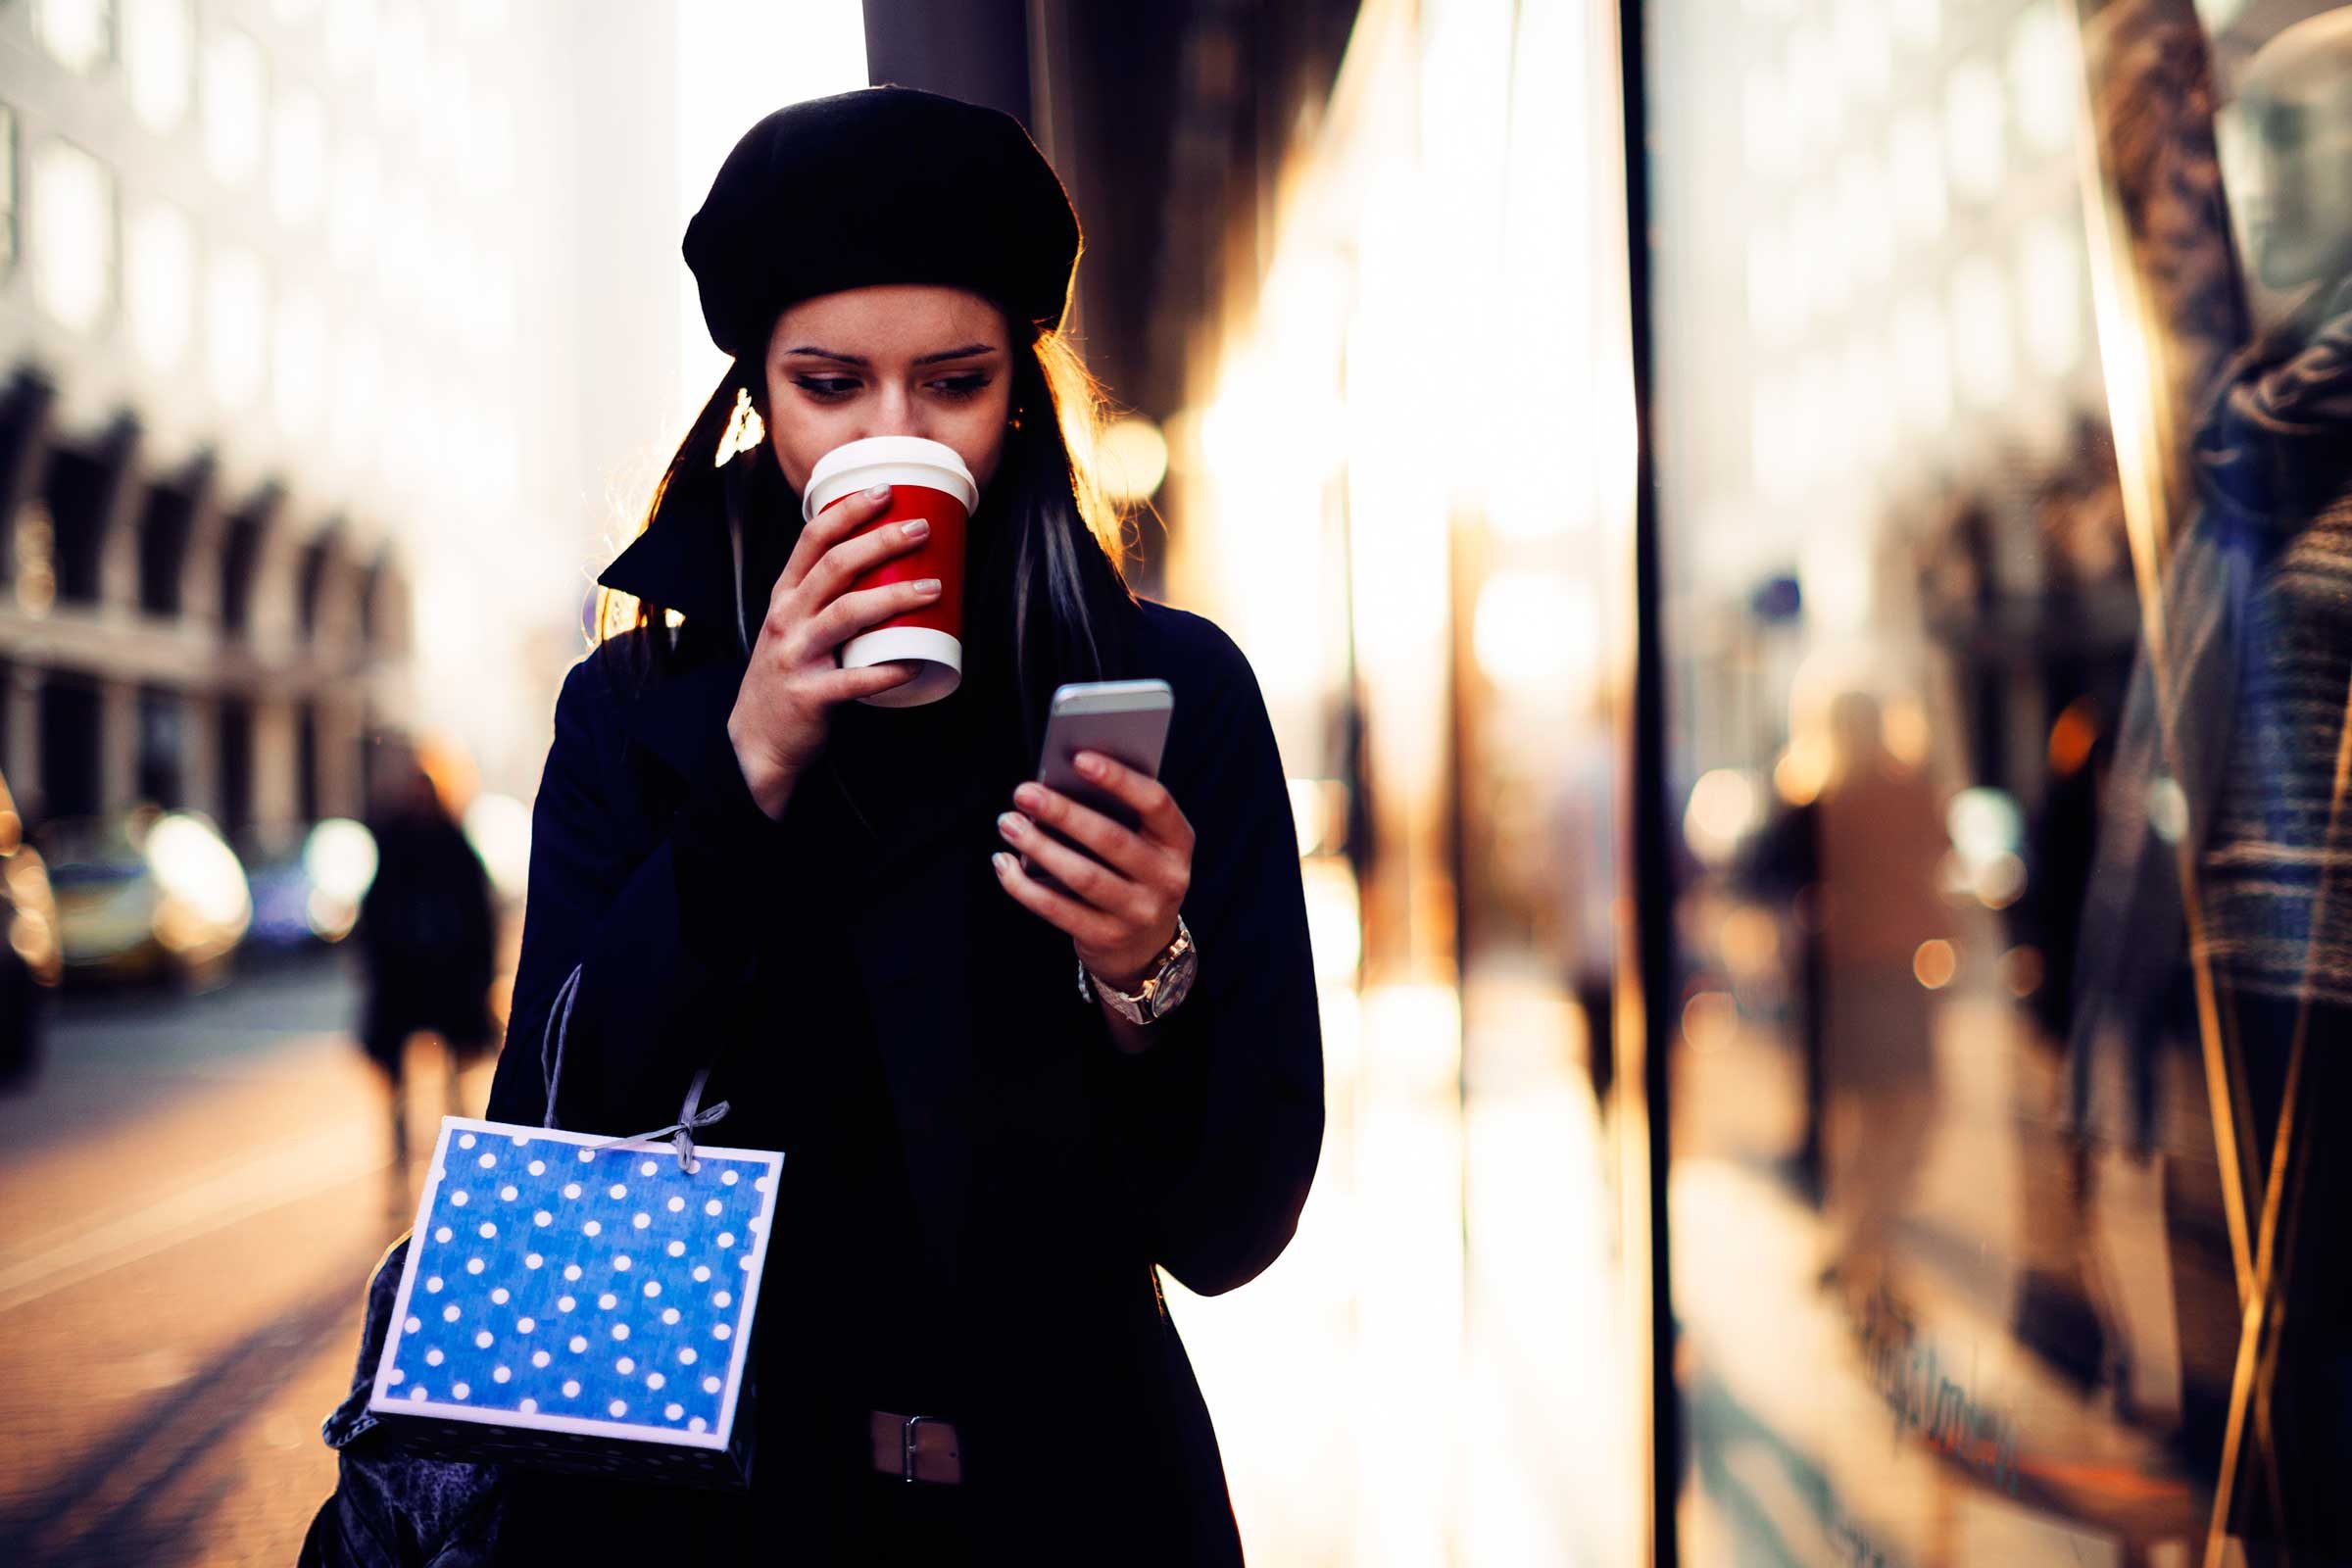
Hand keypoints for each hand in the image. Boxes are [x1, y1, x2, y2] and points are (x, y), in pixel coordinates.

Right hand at [726, 484, 941, 816]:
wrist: (758, 740)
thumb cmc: (789, 674)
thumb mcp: (793, 626)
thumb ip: (825, 596)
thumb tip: (885, 562)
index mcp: (785, 596)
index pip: (812, 539)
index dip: (849, 511)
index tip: (886, 491)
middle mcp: (786, 618)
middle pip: (835, 567)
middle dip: (881, 542)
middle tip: (921, 530)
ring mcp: (795, 656)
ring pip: (847, 615)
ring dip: (895, 598)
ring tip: (934, 587)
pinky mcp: (809, 695)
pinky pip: (854, 680)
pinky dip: (888, 671)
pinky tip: (916, 663)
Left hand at [991, 750, 1193, 988]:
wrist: (1145, 947)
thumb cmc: (1133, 873)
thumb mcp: (1143, 844)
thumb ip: (1116, 814)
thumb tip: (1058, 784)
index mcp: (1178, 842)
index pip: (1155, 802)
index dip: (1118, 779)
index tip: (1078, 758)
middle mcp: (1167, 878)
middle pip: (1111, 839)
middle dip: (1063, 812)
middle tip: (1024, 792)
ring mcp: (1139, 913)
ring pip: (1082, 876)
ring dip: (1039, 846)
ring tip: (1008, 823)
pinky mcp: (1107, 938)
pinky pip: (1058, 910)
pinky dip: (1024, 886)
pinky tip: (1004, 863)